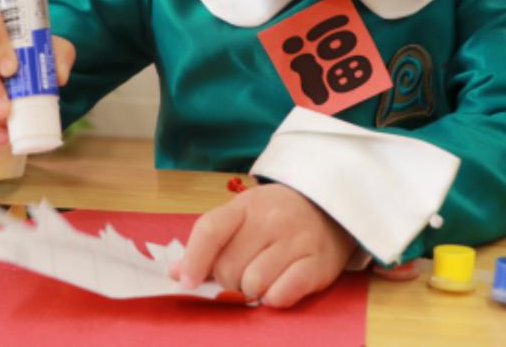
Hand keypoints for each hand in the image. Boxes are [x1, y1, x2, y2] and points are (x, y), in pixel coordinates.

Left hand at [172, 183, 357, 307]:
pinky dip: (273, 299)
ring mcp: (297, 240)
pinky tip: (277, 288)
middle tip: (238, 277)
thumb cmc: (279, 216)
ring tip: (260, 281)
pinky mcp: (318, 264)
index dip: (194, 260)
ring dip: (250, 291)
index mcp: (247, 205)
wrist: (331, 208)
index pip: (210, 230)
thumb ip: (210, 242)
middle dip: (226, 281)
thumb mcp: (244, 216)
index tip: (186, 282)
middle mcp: (272, 219)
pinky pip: (281, 294)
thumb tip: (175, 273)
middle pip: (229, 266)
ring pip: (253, 283)